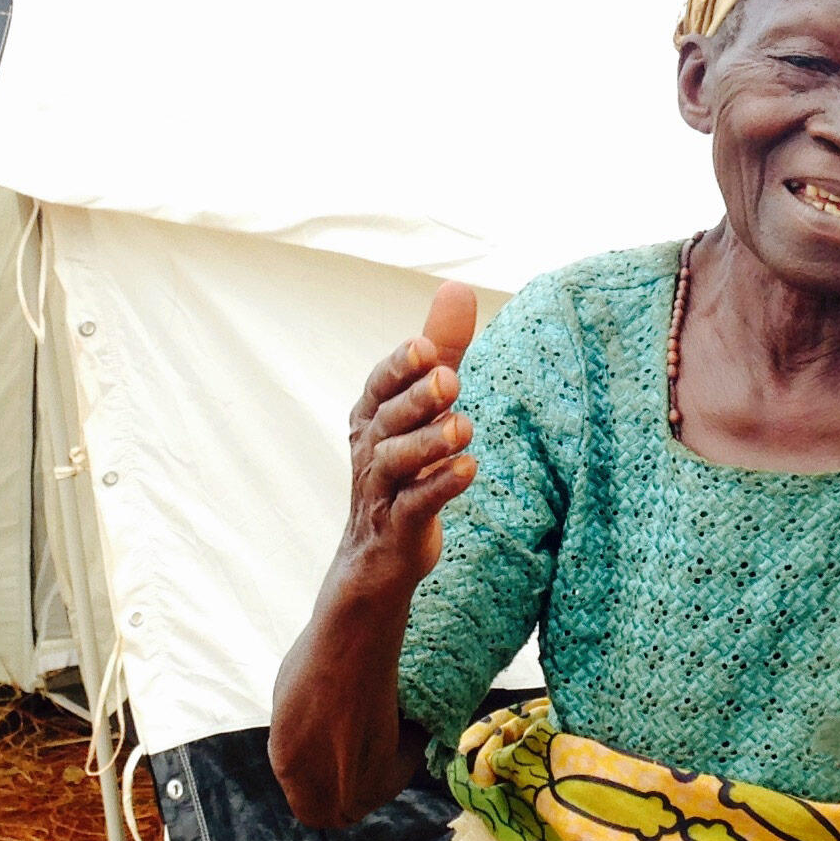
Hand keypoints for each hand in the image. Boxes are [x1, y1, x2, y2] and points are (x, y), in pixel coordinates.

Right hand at [340, 281, 480, 595]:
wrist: (379, 554)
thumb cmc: (406, 464)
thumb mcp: (423, 403)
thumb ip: (443, 349)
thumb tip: (457, 286)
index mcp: (373, 415)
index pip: (379, 384)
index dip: (398, 367)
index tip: (423, 347)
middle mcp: (371, 448)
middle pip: (389, 419)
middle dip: (417, 399)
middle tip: (449, 380)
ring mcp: (381, 489)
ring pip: (396, 461)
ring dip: (428, 442)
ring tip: (463, 427)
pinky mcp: (398, 526)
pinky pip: (414, 505)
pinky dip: (439, 487)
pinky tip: (467, 471)